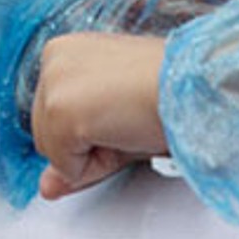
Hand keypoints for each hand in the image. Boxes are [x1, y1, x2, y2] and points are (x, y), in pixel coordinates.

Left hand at [30, 33, 167, 199]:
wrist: (193, 86)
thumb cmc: (168, 92)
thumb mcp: (113, 120)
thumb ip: (74, 154)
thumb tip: (46, 187)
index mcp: (65, 51)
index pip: (54, 116)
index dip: (91, 130)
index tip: (124, 108)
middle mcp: (53, 57)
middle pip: (46, 134)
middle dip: (86, 144)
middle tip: (127, 120)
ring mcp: (54, 83)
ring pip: (52, 151)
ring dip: (91, 154)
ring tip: (126, 123)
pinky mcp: (61, 110)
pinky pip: (66, 167)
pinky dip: (96, 165)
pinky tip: (122, 131)